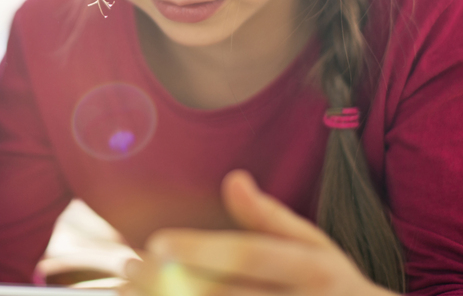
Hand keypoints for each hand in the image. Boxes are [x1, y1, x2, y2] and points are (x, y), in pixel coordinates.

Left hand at [123, 170, 395, 295]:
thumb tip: (233, 178)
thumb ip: (271, 218)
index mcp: (315, 269)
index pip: (250, 256)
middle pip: (224, 295)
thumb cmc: (334, 289)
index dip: (202, 250)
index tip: (157, 241)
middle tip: (129, 265)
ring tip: (128, 289)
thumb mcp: (319, 249)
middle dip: (169, 281)